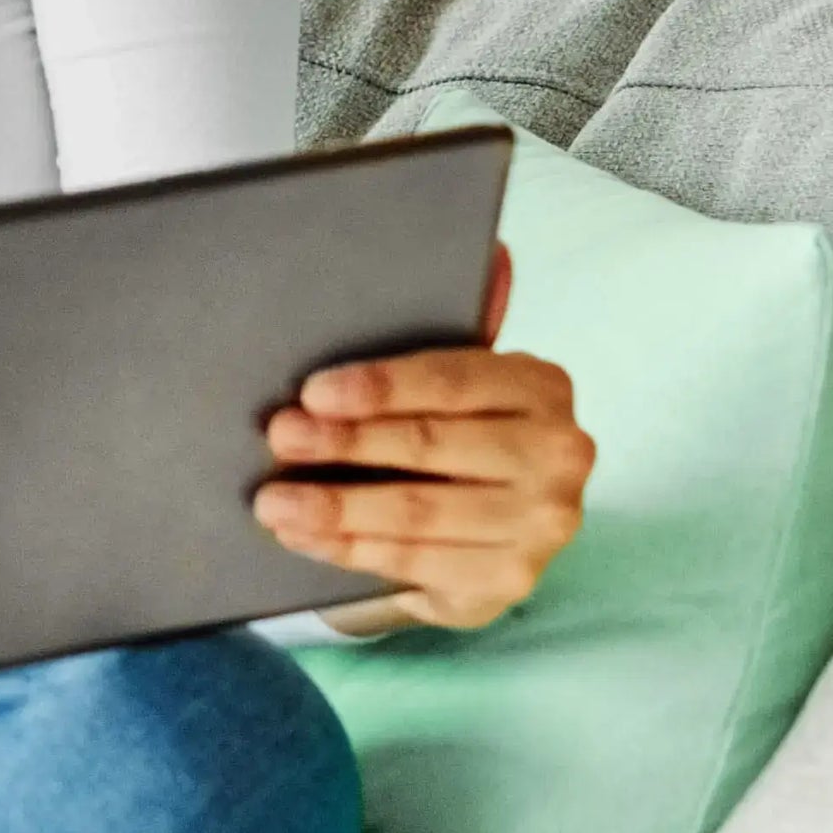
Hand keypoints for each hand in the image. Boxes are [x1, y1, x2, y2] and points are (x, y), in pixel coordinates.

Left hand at [251, 246, 592, 632]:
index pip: (453, 381)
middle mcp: (559, 455)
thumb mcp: (461, 381)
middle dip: (345, 444)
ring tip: (273, 502)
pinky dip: (351, 551)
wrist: (499, 530)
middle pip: (432, 448)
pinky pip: (415, 565)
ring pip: (419, 515)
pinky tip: (305, 537)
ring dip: (336, 508)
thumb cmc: (463, 434)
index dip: (380, 387)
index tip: (312, 392)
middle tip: (279, 438)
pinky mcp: (510, 581)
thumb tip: (492, 252)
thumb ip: (462, 325)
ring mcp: (541, 526)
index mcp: (543, 386)